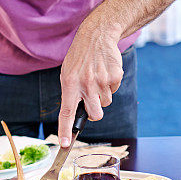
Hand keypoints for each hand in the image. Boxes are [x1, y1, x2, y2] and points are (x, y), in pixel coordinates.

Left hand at [58, 22, 123, 145]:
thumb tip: (72, 116)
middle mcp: (85, 84)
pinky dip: (110, 85)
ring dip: (102, 95)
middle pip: (95, 114)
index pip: (66, 112)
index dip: (65, 130)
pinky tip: (105, 72)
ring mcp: (101, 81)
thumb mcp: (67, 73)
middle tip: (92, 99)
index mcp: (69, 84)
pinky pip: (114, 91)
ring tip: (96, 78)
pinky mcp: (115, 77)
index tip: (65, 144)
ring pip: (105, 103)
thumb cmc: (79, 58)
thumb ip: (70, 94)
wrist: (97, 35)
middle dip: (95, 112)